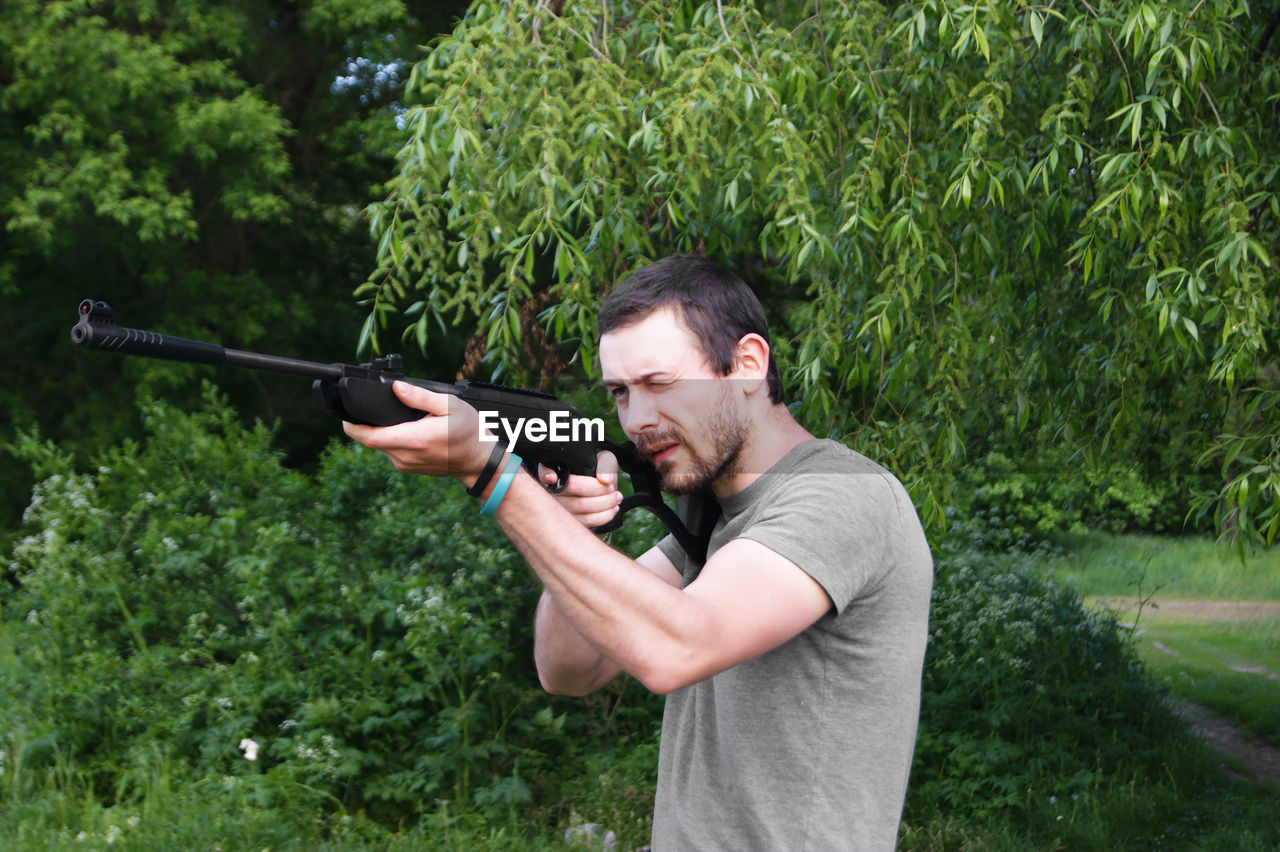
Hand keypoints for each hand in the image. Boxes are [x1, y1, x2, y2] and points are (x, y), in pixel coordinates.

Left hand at [343, 381, 490, 486]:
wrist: (479, 461)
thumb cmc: (470, 432)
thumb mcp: (450, 406)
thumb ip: (420, 397)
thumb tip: (395, 388)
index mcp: (413, 439)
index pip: (368, 437)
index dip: (351, 426)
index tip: (344, 414)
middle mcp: (405, 456)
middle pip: (370, 440)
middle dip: (365, 424)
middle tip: (367, 406)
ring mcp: (405, 464)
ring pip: (380, 445)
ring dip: (380, 431)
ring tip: (394, 416)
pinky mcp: (407, 467)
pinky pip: (390, 450)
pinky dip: (391, 438)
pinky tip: (404, 428)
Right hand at [539, 450, 623, 528]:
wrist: (602, 491)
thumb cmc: (598, 474)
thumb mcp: (604, 460)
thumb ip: (605, 464)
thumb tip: (604, 480)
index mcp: (558, 471)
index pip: (545, 472)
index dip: (546, 475)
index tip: (552, 478)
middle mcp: (554, 491)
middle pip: (571, 492)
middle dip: (598, 491)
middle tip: (611, 488)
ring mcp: (560, 509)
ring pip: (580, 509)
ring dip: (604, 504)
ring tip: (616, 497)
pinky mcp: (570, 523)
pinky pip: (586, 522)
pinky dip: (603, 516)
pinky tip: (612, 509)